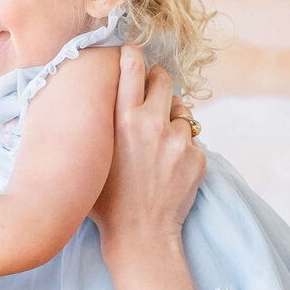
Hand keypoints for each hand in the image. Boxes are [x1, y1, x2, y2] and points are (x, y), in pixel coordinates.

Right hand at [92, 46, 204, 259]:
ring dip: (172, 120)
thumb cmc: (106, 200)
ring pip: (181, 111)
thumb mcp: (92, 156)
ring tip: (158, 144)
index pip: (131, 67)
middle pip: (164, 79)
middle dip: (158, 82)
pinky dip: (182, 149)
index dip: (133, 55)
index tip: (132, 53)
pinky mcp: (197, 157)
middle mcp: (152, 124)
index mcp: (122, 120)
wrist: (139, 235)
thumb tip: (100, 96)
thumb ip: (100, 124)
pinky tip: (168, 168)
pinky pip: (191, 140)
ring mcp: (178, 141)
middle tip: (151, 94)